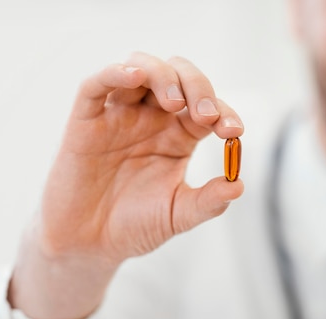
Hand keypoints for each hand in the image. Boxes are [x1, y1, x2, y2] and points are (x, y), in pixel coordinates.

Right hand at [43, 52, 243, 261]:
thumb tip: (238, 185)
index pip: (207, 108)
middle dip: (198, 87)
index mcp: (179, 135)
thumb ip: (208, 202)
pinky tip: (135, 76)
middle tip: (206, 116)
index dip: (224, 113)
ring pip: (142, 68)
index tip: (233, 132)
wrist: (90, 244)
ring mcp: (119, 115)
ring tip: (175, 103)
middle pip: (179, 77)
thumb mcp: (177, 215)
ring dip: (164, 76)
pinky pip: (97, 84)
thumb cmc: (134, 225)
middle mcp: (151, 118)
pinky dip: (116, 72)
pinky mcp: (87, 120)